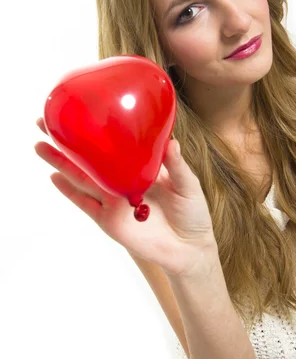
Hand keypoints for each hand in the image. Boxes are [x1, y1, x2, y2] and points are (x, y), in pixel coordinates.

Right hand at [34, 118, 216, 277]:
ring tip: (41, 146)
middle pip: (89, 157)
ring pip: (81, 177)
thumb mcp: (188, 185)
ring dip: (60, 162)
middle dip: (66, 141)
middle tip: (44, 123)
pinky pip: (85, 204)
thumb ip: (177, 165)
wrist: (189, 249)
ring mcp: (112, 199)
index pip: (113, 143)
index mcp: (139, 166)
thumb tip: (171, 142)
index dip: (96, 128)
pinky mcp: (108, 220)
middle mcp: (121, 179)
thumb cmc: (192, 213)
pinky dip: (69, 192)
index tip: (79, 110)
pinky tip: (54, 178)